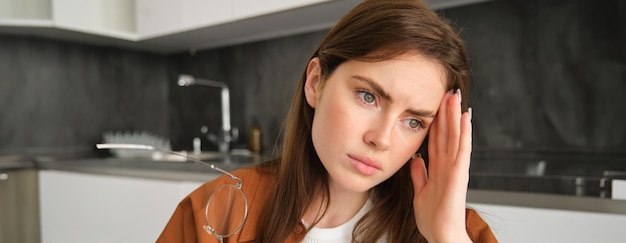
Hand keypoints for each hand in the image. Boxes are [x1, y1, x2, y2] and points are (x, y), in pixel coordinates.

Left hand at [410, 90, 472, 242]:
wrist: (441, 235)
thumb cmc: (433, 219)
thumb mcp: (420, 192)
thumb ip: (419, 175)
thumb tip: (416, 160)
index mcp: (438, 169)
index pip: (436, 139)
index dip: (435, 121)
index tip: (434, 104)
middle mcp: (448, 165)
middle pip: (447, 132)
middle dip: (446, 112)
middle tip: (447, 90)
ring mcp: (455, 168)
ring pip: (455, 135)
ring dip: (455, 115)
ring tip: (455, 95)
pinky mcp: (460, 173)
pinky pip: (462, 148)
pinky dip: (464, 132)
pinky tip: (466, 117)